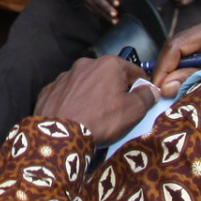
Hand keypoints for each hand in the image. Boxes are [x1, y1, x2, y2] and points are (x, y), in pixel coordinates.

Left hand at [34, 56, 157, 142]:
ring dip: (93, 95)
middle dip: (116, 91)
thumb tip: (151, 90)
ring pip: (87, 84)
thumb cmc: (100, 120)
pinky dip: (74, 102)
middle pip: (109, 77)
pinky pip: (68, 94)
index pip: (134, 71)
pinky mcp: (50, 90)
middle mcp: (86, 64)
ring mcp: (65, 76)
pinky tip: (76, 117)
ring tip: (95, 117)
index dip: (141, 86)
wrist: (60, 136)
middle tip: (118, 112)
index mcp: (109, 64)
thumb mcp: (133, 110)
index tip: (143, 100)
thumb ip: (146, 96)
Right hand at [151, 15, 200, 95]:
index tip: (157, 88)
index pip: (176, 45)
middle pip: (176, 50)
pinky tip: (186, 88)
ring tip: (173, 95)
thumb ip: (197, 77)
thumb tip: (167, 86)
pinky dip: (187, 75)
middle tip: (162, 95)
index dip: (163, 68)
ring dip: (176, 76)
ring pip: (182, 57)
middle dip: (167, 73)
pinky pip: (192, 61)